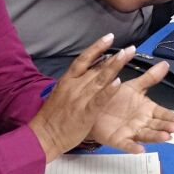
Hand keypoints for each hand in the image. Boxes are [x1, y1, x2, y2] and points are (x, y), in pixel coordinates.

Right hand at [28, 35, 129, 160]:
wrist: (43, 136)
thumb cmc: (52, 116)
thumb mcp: (60, 93)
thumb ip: (74, 82)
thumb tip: (89, 69)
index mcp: (67, 80)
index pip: (83, 59)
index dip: (97, 47)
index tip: (110, 37)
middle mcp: (74, 86)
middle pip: (96, 68)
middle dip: (114, 57)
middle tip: (130, 48)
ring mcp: (80, 99)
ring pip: (99, 79)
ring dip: (115, 67)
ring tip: (127, 56)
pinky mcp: (85, 113)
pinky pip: (99, 99)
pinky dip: (108, 90)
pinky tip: (118, 82)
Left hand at [89, 60, 173, 152]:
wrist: (94, 105)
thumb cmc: (115, 98)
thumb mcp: (134, 86)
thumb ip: (150, 78)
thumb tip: (165, 64)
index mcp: (147, 110)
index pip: (163, 114)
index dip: (172, 117)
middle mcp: (141, 122)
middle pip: (157, 125)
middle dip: (166, 127)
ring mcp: (131, 132)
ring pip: (145, 135)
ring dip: (155, 137)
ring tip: (165, 137)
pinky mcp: (118, 139)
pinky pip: (126, 144)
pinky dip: (133, 147)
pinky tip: (140, 149)